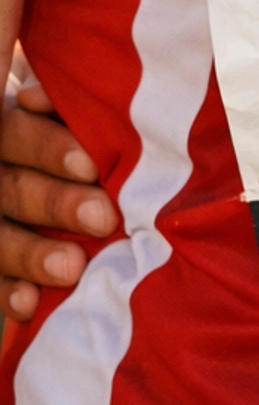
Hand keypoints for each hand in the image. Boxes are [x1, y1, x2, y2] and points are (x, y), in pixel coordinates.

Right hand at [0, 61, 117, 321]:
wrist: (79, 190)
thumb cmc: (101, 142)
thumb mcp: (84, 120)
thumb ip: (78, 112)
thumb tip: (66, 99)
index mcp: (12, 128)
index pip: (19, 132)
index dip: (50, 148)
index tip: (91, 167)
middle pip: (13, 186)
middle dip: (57, 204)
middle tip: (102, 218)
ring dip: (33, 254)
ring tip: (73, 267)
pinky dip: (8, 293)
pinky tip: (30, 304)